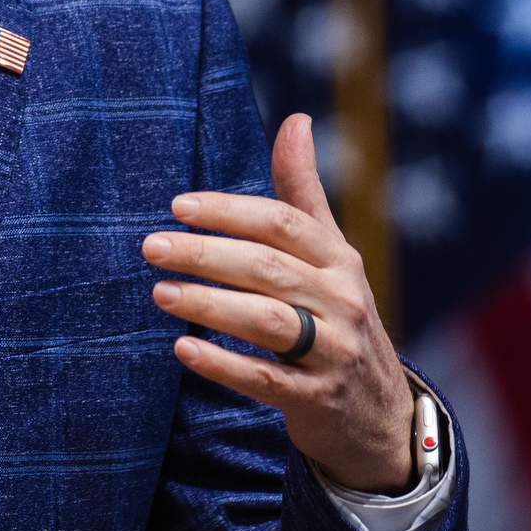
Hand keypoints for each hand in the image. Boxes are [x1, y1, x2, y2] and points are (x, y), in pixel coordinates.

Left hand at [143, 113, 414, 492]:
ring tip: (159, 292)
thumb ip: (302, 191)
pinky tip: (182, 349)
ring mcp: (333, 352)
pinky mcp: (317, 399)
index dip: (230, 211)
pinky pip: (266, 380)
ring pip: (267, 320)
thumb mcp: (329, 254)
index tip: (178, 206)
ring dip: (209, 304)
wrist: (378, 411)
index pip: (282, 223)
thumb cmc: (337, 315)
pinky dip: (223, 364)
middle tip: (152, 247)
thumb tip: (296, 119)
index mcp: (339, 259)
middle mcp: (342, 300)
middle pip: (267, 268)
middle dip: (206, 254)